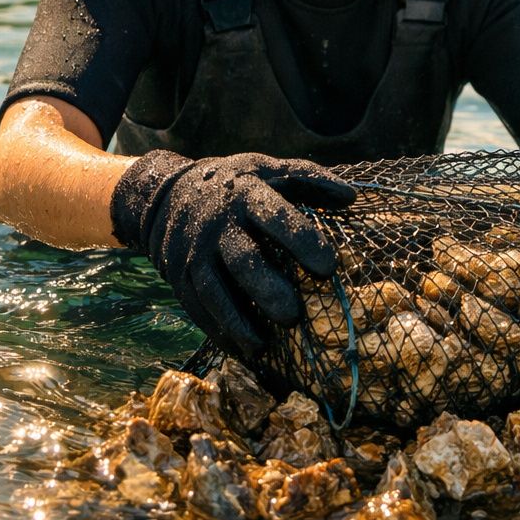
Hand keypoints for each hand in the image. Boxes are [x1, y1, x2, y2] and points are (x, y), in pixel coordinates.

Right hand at [110, 150, 355, 359]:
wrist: (169, 193)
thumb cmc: (237, 184)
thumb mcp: (270, 170)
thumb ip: (311, 179)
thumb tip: (351, 197)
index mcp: (246, 194)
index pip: (275, 216)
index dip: (302, 240)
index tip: (329, 267)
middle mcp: (219, 225)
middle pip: (243, 260)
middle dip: (268, 290)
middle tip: (294, 316)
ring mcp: (195, 253)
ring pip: (215, 290)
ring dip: (238, 320)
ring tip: (263, 344)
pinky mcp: (180, 276)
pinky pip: (198, 307)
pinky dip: (218, 330)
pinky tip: (242, 349)